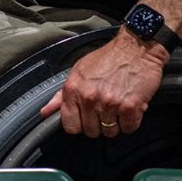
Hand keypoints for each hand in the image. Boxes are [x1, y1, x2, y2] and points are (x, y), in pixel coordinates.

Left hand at [39, 31, 169, 137]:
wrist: (135, 48)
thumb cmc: (108, 58)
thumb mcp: (78, 71)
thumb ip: (61, 95)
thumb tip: (46, 112)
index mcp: (73, 89)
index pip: (69, 125)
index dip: (78, 124)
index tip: (84, 118)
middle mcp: (89, 97)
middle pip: (91, 131)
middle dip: (99, 123)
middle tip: (105, 106)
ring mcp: (109, 103)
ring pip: (110, 131)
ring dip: (116, 122)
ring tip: (117, 103)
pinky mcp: (129, 107)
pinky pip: (128, 128)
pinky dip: (131, 120)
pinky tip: (129, 105)